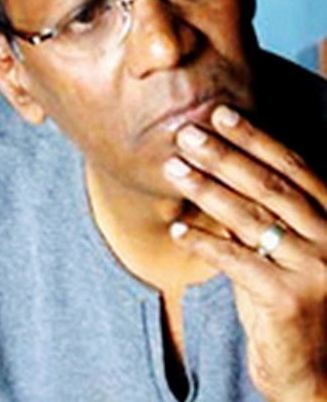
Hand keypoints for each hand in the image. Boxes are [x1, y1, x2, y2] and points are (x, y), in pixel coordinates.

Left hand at [164, 105, 326, 401]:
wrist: (314, 370)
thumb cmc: (293, 298)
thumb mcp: (286, 249)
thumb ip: (263, 216)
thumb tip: (217, 172)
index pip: (293, 166)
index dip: (256, 137)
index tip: (221, 113)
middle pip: (269, 186)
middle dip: (224, 155)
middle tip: (187, 132)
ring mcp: (314, 269)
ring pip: (251, 217)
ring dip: (206, 189)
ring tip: (172, 167)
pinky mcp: (289, 300)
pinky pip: (235, 260)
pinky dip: (202, 242)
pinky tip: (175, 228)